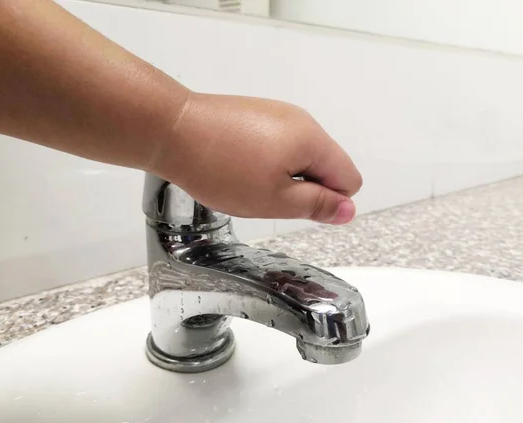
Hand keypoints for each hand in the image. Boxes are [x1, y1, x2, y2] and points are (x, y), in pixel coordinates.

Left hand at [150, 93, 361, 224]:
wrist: (172, 129)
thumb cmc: (222, 169)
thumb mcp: (275, 200)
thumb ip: (317, 205)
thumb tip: (349, 209)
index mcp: (314, 140)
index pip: (349, 180)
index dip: (326, 201)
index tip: (290, 203)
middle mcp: (302, 120)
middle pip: (325, 165)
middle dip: (303, 187)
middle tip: (265, 194)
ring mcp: (278, 113)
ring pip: (299, 156)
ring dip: (283, 175)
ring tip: (248, 180)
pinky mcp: (256, 113)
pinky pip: (278, 143)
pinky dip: (266, 160)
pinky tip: (237, 165)